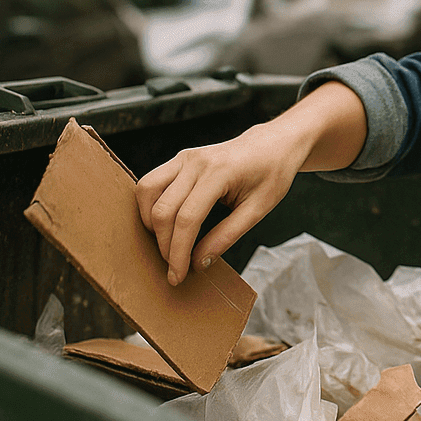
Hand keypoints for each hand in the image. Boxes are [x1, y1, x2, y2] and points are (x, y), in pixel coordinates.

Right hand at [136, 120, 308, 285]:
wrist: (274, 144)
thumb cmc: (272, 174)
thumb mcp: (258, 209)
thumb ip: (227, 236)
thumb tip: (199, 262)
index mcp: (219, 172)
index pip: (187, 219)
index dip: (178, 252)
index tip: (177, 276)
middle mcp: (196, 162)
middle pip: (163, 209)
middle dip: (164, 244)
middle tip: (174, 267)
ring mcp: (185, 157)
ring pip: (146, 191)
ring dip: (149, 223)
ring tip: (167, 244)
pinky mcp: (180, 159)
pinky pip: (151, 183)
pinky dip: (150, 206)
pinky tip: (164, 224)